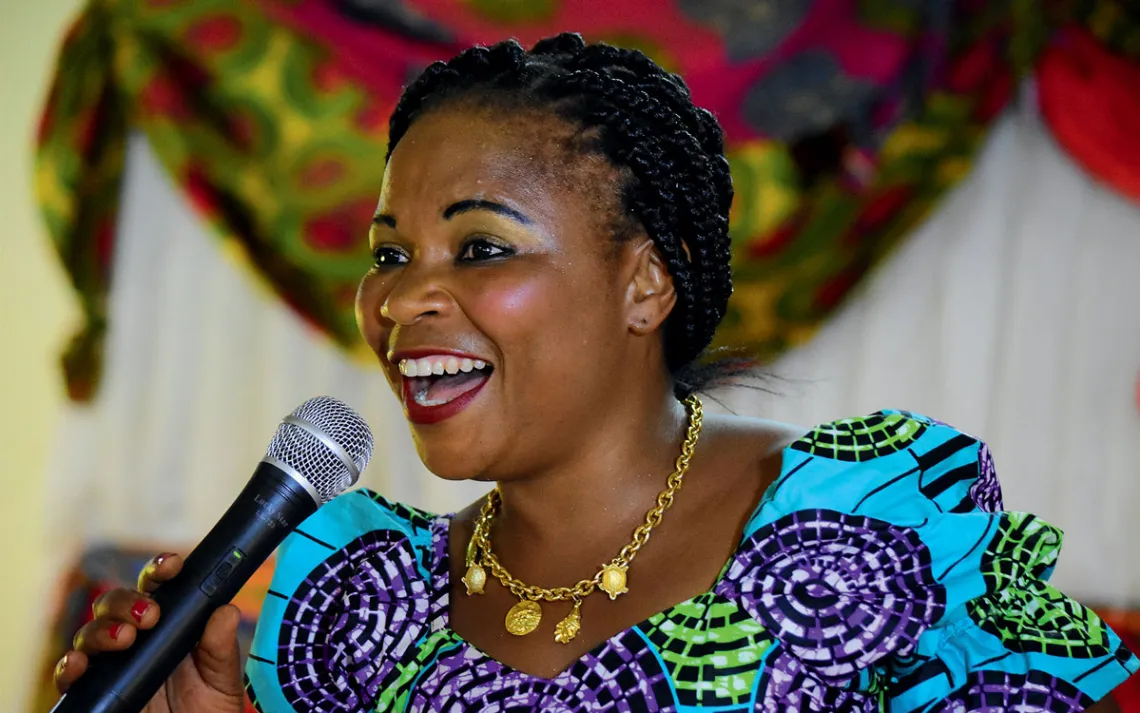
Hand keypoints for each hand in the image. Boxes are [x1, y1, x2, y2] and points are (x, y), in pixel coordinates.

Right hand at [53, 553, 245, 712]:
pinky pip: (69, 674)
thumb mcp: (222, 679)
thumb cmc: (207, 708)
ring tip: (126, 638)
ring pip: (91, 632)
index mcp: (169, 624)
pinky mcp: (93, 691)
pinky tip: (79, 663)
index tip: (173, 565)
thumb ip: (221, 648)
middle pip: (116, 603)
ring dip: (104, 628)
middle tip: (151, 615)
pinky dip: (68, 665)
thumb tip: (227, 611)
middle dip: (129, 601)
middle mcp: (135, 638)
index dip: (161, 569)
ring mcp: (111, 664)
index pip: (158, 586)